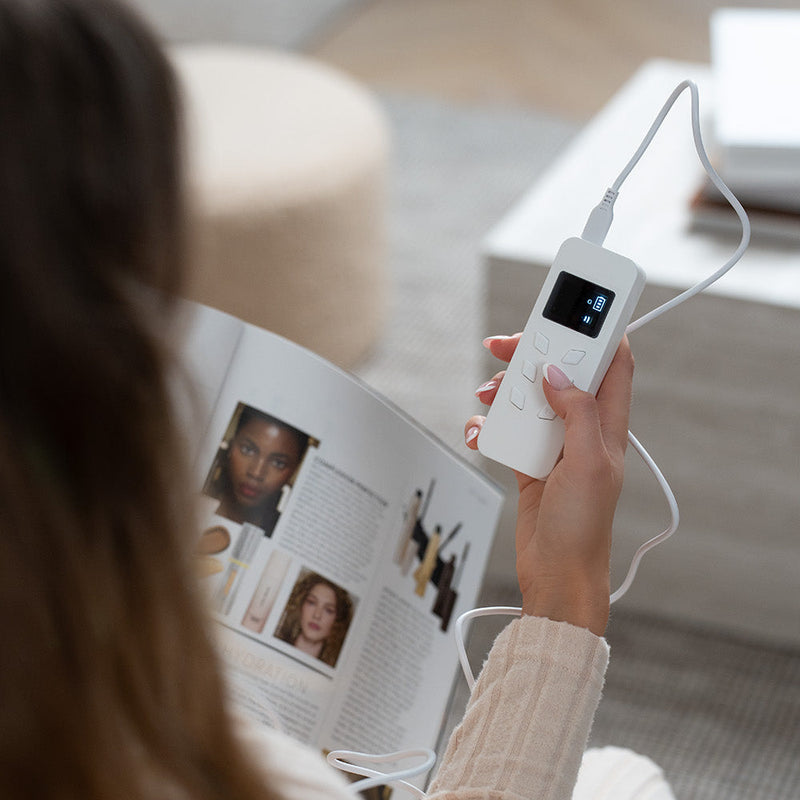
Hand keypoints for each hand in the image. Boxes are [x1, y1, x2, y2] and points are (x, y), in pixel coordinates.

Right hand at [466, 334, 633, 635]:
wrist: (556, 573)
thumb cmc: (583, 528)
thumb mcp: (588, 466)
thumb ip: (577, 414)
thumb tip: (557, 376)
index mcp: (607, 424)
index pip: (612, 363)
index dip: (599, 331)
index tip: (575, 308)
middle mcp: (582, 428)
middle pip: (559, 372)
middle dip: (533, 354)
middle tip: (504, 346)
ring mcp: (554, 442)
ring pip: (528, 397)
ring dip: (504, 391)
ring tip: (485, 395)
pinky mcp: (529, 459)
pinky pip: (507, 429)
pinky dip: (489, 425)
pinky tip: (478, 432)